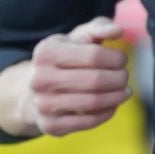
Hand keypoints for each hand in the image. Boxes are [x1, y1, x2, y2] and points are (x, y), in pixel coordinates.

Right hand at [25, 17, 131, 136]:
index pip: (94, 55)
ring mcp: (43, 104)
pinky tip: (112, 105)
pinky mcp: (50, 125)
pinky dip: (106, 113)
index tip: (122, 59)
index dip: (116, 58)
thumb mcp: (75, 39)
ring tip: (124, 91)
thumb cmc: (62, 60)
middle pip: (96, 80)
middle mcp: (40, 78)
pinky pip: (88, 121)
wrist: (30, 92)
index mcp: (46, 52)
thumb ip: (98, 28)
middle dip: (119, 78)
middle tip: (124, 77)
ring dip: (117, 97)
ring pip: (94, 102)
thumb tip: (117, 31)